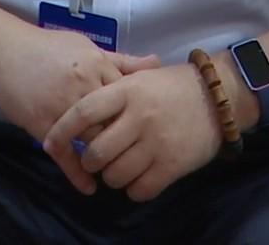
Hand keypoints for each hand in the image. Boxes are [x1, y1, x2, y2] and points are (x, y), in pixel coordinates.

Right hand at [0, 23, 157, 180]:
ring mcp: (61, 106)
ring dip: (104, 157)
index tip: (144, 129)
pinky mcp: (41, 123)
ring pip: (93, 139)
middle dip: (124, 139)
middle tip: (131, 154)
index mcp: (97, 64)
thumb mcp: (84, 46)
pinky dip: (78, 174)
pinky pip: (65, 154)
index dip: (137, 115)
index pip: (129, 97)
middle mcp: (83, 85)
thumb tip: (156, 64)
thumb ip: (120, 59)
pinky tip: (88, 187)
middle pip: (115, 121)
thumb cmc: (44, 47)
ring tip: (113, 171)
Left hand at [41, 63, 221, 200]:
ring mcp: (156, 143)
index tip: (50, 143)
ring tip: (118, 167)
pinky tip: (138, 177)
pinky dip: (133, 189)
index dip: (62, 131)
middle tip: (94, 158)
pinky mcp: (172, 166)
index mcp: (127, 91)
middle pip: (96, 152)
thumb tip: (75, 106)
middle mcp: (139, 117)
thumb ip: (110, 90)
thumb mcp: (140, 78)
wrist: (218, 98)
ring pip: (115, 175)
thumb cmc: (171, 86)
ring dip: (111, 177)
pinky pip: (139, 189)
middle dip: (89, 161)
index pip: (83, 113)